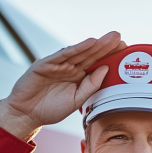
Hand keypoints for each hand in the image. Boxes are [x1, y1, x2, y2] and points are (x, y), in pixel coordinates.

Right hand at [0, 31, 125, 139]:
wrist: (26, 115)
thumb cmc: (50, 109)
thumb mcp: (76, 101)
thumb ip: (90, 86)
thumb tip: (105, 70)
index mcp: (78, 77)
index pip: (97, 64)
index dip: (110, 57)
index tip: (125, 51)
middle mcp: (69, 68)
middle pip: (91, 55)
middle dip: (106, 46)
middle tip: (120, 37)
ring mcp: (58, 65)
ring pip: (79, 52)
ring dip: (95, 44)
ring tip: (110, 38)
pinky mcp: (45, 65)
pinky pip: (62, 55)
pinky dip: (75, 48)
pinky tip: (89, 43)